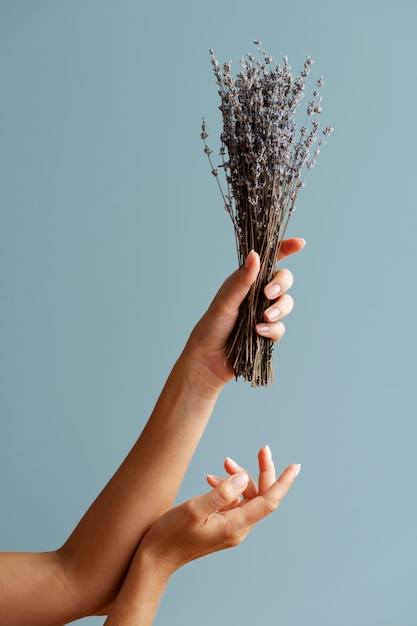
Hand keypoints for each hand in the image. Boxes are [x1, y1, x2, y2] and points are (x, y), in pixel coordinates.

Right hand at [103, 449, 299, 624]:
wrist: (154, 559)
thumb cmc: (169, 536)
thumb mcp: (193, 510)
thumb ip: (220, 493)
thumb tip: (244, 478)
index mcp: (235, 526)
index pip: (268, 502)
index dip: (283, 482)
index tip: (295, 466)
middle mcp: (238, 529)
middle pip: (261, 496)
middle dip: (262, 471)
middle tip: (263, 448)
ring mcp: (230, 529)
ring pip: (247, 497)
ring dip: (239, 477)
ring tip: (224, 462)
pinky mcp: (220, 526)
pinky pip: (233, 502)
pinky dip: (226, 487)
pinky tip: (211, 479)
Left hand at [184, 238, 304, 387]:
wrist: (208, 360)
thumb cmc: (210, 327)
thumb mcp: (225, 302)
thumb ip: (242, 281)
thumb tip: (255, 255)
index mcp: (246, 281)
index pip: (269, 260)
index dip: (285, 249)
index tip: (299, 244)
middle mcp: (257, 294)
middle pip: (284, 280)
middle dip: (282, 283)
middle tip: (268, 293)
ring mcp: (264, 313)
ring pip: (286, 303)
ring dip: (279, 308)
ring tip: (265, 317)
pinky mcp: (268, 333)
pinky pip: (280, 327)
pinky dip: (272, 329)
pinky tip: (259, 333)